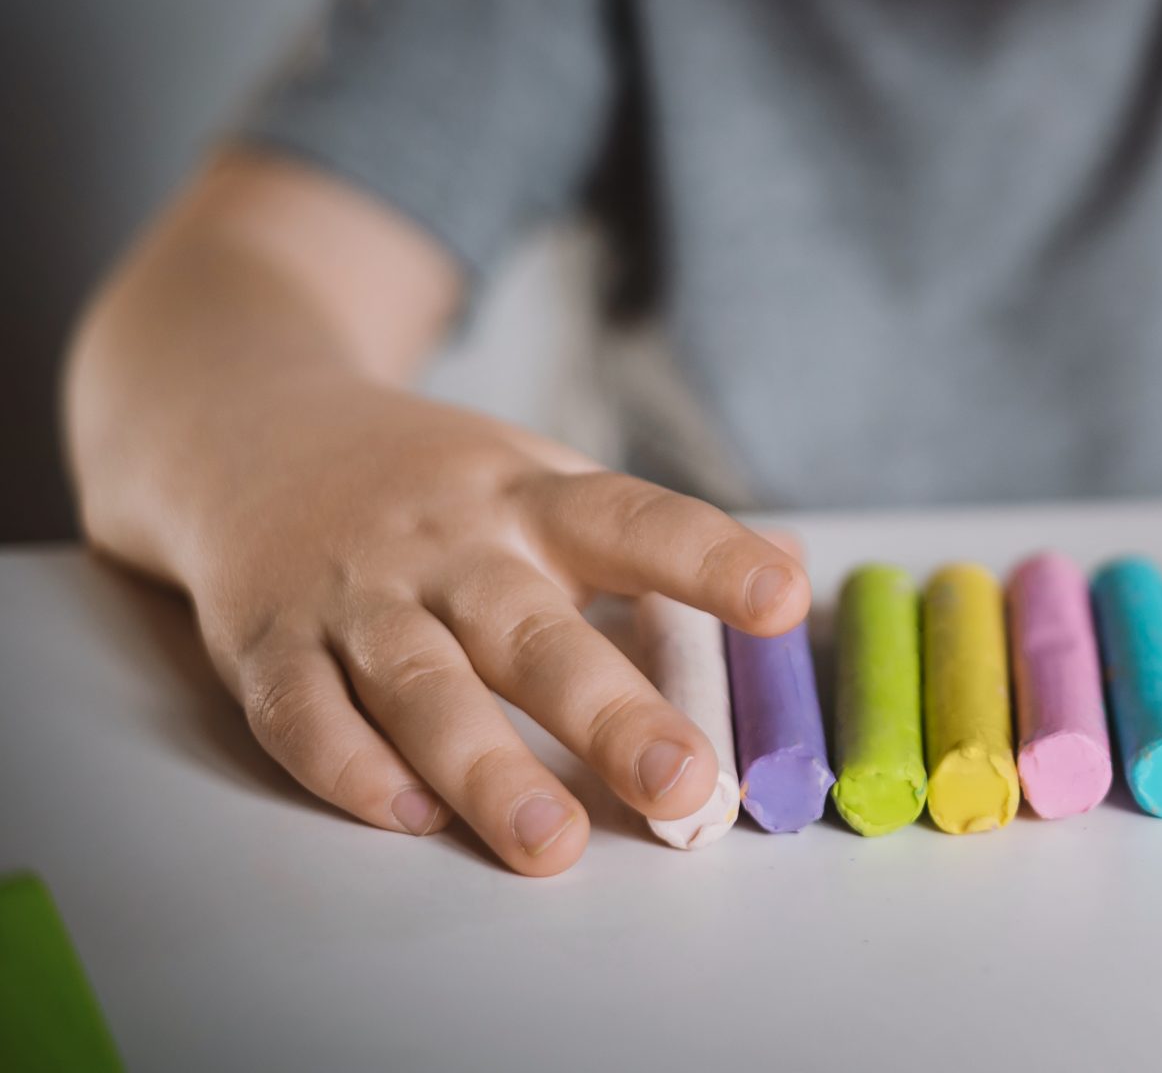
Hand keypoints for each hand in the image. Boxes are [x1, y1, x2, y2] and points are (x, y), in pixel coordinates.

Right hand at [179, 379, 807, 873]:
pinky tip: (406, 816)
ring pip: (424, 687)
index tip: (786, 600)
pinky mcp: (268, 645)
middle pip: (536, 633)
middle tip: (685, 784)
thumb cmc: (440, 488)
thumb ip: (653, 542)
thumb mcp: (543, 481)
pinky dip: (350, 767)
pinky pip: (306, 715)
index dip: (714, 560)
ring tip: (550, 840)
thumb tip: (799, 568)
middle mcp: (452, 546)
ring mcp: (357, 596)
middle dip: (612, 713)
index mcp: (536, 499)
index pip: (639, 522)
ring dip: (486, 767)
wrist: (253, 429)